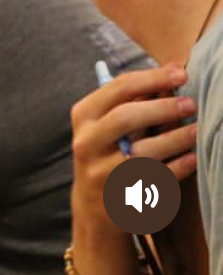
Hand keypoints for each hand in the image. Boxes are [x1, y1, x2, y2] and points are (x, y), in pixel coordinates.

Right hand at [70, 65, 196, 259]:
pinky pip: (155, 180)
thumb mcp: (106, 125)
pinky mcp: (121, 198)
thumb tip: (171, 74)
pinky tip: (192, 157)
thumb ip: (132, 101)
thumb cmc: (107, 152)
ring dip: (175, 139)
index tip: (180, 73)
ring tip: (197, 130)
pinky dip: (177, 167)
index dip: (152, 78)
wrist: (94, 207)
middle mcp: (87, 142)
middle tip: (191, 103)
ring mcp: (102, 172)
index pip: (118, 88)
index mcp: (83, 115)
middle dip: (162, 108)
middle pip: (126, 117)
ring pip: (143, 152)